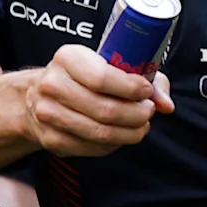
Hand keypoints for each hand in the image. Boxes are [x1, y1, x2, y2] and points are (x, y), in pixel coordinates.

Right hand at [27, 41, 171, 157]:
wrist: (39, 95)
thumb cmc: (85, 76)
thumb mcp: (113, 64)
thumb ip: (147, 78)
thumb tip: (166, 104)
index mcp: (68, 58)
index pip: (102, 78)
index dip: (132, 89)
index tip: (147, 92)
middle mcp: (52, 84)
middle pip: (105, 110)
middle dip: (137, 114)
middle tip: (149, 112)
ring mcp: (47, 114)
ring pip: (100, 133)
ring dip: (130, 133)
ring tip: (141, 125)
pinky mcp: (49, 138)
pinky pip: (91, 148)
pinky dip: (113, 144)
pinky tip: (120, 135)